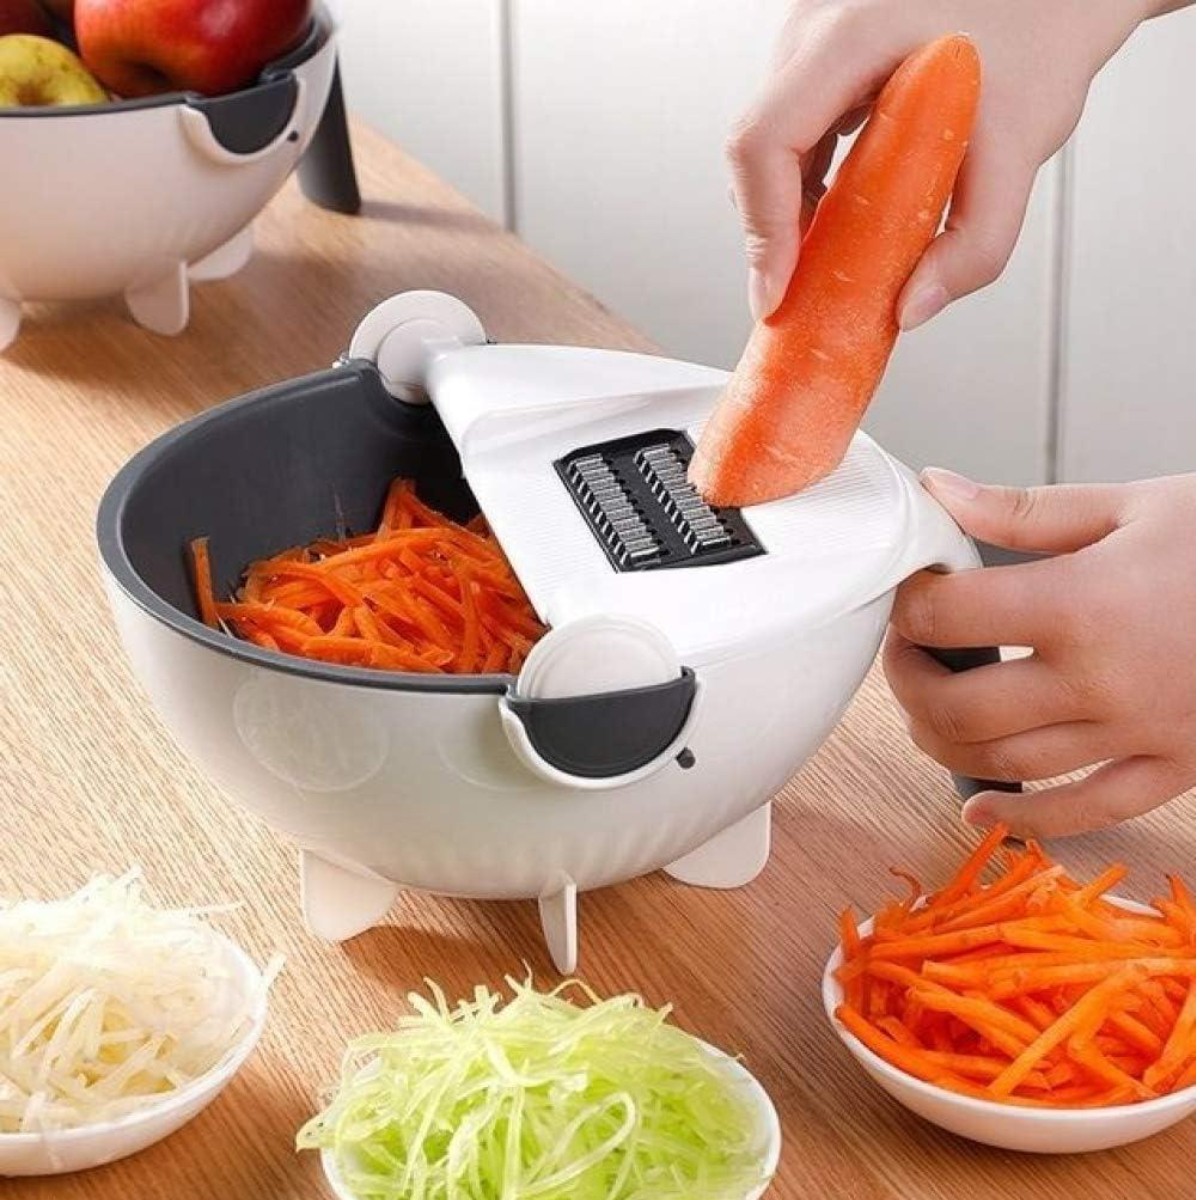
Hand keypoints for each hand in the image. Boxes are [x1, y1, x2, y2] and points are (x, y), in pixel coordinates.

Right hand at [728, 0, 1166, 324]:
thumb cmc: (1044, 33)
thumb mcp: (1022, 145)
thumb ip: (976, 243)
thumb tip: (911, 309)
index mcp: (853, 36)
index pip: (764, 142)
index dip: (761, 229)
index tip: (778, 292)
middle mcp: (817, 28)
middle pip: (757, 152)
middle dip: (775, 233)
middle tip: (808, 290)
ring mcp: (813, 40)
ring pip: (769, 148)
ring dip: (791, 212)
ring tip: (833, 254)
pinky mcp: (821, 58)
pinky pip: (791, 134)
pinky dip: (807, 187)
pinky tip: (843, 214)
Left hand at [883, 470, 1195, 837]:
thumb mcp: (1131, 505)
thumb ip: (1023, 510)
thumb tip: (940, 492)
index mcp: (1085, 604)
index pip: (950, 617)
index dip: (911, 605)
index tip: (912, 593)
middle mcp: (1103, 681)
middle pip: (958, 708)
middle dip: (909, 681)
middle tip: (907, 652)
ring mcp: (1139, 735)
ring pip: (1004, 764)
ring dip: (943, 742)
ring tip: (928, 710)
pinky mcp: (1174, 767)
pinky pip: (1085, 812)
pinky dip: (1025, 821)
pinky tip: (983, 811)